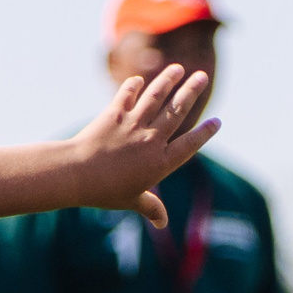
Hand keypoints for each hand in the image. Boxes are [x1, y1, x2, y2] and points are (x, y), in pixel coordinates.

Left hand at [66, 65, 217, 228]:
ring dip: (168, 80)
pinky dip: (133, 86)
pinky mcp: (114, 114)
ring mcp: (133, 125)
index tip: (217, 122)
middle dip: (191, 92)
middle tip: (202, 76)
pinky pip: (127, 95)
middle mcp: (151, 140)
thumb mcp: (131, 201)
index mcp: (159, 163)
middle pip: (177, 111)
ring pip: (156, 96)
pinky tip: (139, 80)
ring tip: (178, 69)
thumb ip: (151, 208)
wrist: (76, 175)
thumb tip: (163, 223)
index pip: (189, 145)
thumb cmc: (104, 192)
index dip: (204, 133)